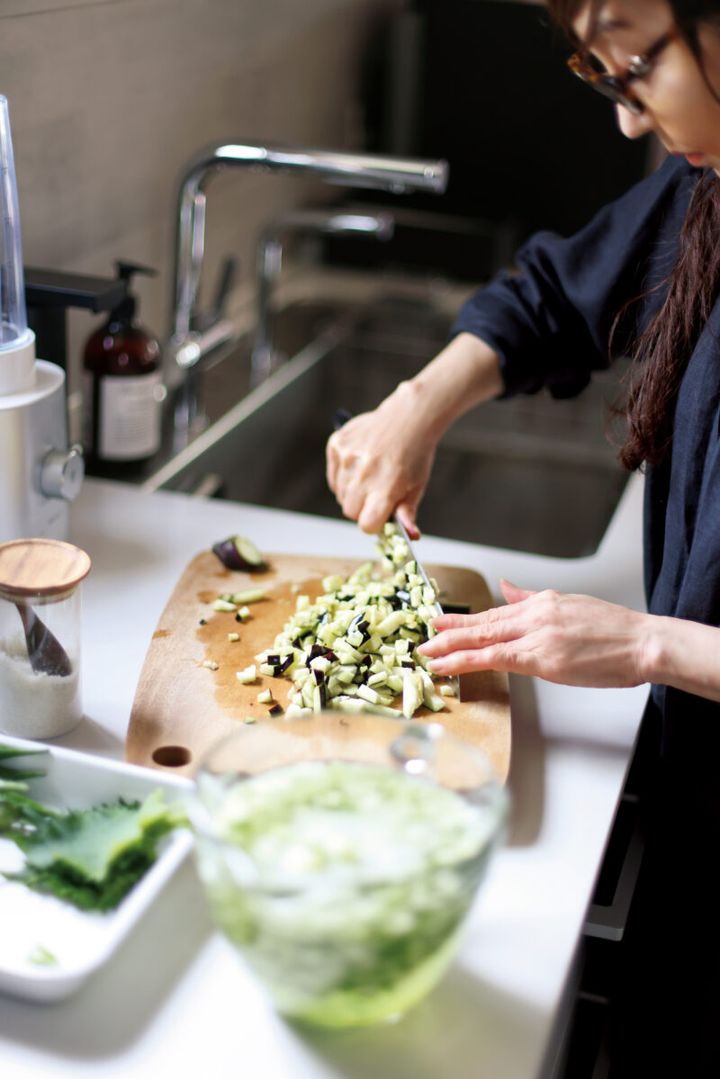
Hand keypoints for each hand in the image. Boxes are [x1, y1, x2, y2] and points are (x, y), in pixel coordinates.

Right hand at [326, 384, 436, 536]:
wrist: (408, 418)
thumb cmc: (415, 455)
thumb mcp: (417, 486)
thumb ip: (407, 513)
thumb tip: (410, 537)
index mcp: (385, 487)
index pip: (366, 525)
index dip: (374, 523)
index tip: (381, 514)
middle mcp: (363, 473)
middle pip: (350, 512)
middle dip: (363, 508)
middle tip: (378, 492)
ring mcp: (347, 457)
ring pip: (340, 494)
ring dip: (353, 492)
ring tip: (371, 475)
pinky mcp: (337, 445)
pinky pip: (334, 476)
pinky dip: (344, 476)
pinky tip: (361, 464)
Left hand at [418, 579, 651, 687]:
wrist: (643, 642)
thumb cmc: (615, 630)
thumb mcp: (570, 604)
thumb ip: (532, 598)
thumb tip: (506, 587)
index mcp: (541, 602)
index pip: (494, 613)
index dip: (464, 620)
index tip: (441, 623)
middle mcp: (534, 615)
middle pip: (483, 625)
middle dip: (450, 632)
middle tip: (424, 639)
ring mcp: (537, 635)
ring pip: (483, 640)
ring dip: (451, 648)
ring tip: (428, 655)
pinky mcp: (543, 658)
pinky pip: (496, 659)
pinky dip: (468, 661)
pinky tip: (450, 666)